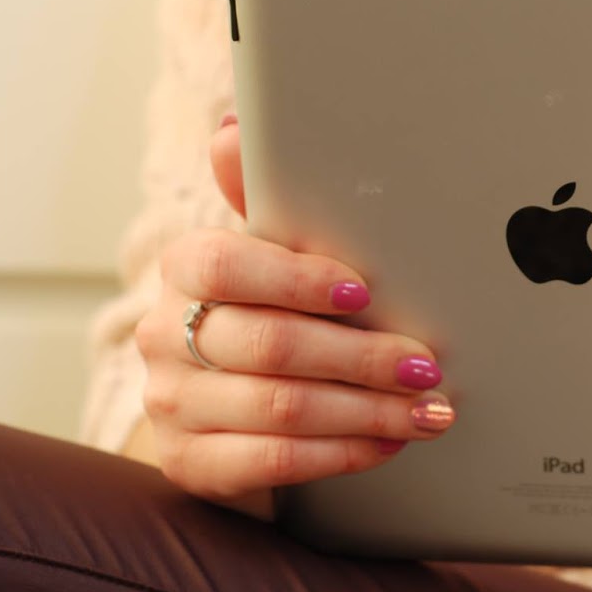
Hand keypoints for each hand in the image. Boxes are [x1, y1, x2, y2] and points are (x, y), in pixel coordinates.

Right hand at [133, 116, 455, 518]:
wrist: (227, 404)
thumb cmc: (268, 310)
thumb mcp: (274, 252)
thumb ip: (267, 198)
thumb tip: (238, 129)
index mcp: (184, 268)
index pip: (225, 266)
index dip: (297, 279)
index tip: (362, 292)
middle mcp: (164, 334)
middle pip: (269, 345)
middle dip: (363, 357)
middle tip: (426, 365)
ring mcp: (170, 403)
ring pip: (280, 409)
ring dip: (368, 411)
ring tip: (427, 410)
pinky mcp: (187, 462)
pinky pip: (272, 462)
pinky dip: (341, 453)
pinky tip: (387, 443)